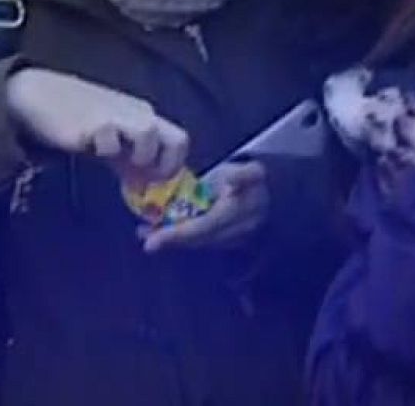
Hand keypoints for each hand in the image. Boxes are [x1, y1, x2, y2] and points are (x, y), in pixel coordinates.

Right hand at [7, 68, 188, 183]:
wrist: (40, 96)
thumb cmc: (78, 119)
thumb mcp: (111, 141)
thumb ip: (129, 160)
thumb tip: (144, 185)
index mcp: (145, 116)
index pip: (179, 141)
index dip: (172, 166)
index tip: (154, 182)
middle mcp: (139, 113)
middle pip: (177, 138)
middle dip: (165, 165)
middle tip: (144, 178)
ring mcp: (118, 114)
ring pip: (149, 133)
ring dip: (140, 154)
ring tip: (115, 158)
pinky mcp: (94, 121)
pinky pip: (110, 140)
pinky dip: (105, 148)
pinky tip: (88, 145)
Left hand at [141, 161, 267, 252]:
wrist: (271, 197)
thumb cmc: (255, 181)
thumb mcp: (252, 172)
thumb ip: (243, 175)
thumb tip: (230, 181)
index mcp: (237, 215)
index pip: (203, 228)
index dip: (178, 235)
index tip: (153, 240)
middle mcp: (233, 233)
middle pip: (197, 240)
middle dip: (170, 239)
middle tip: (143, 236)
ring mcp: (229, 240)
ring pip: (196, 243)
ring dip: (171, 240)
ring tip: (145, 233)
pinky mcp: (223, 241)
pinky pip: (198, 241)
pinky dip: (179, 238)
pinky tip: (159, 232)